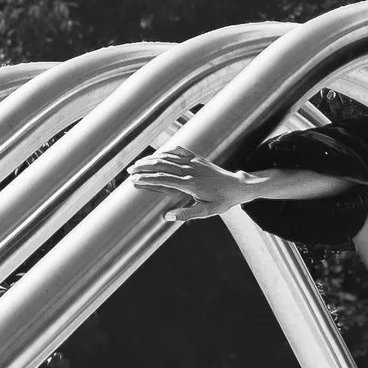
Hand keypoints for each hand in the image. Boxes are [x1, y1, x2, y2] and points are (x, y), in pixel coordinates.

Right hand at [127, 146, 253, 222]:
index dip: (147, 178)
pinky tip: (158, 154)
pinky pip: (178, 151)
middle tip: (130, 170)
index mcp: (190, 184)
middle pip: (162, 165)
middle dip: (144, 167)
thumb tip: (167, 217)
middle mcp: (189, 170)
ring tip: (138, 162)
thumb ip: (186, 214)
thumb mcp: (206, 211)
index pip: (163, 179)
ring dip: (151, 159)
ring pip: (168, 157)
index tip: (134, 180)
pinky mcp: (196, 158)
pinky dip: (166, 151)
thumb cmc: (222, 201)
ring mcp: (193, 162)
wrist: (237, 186)